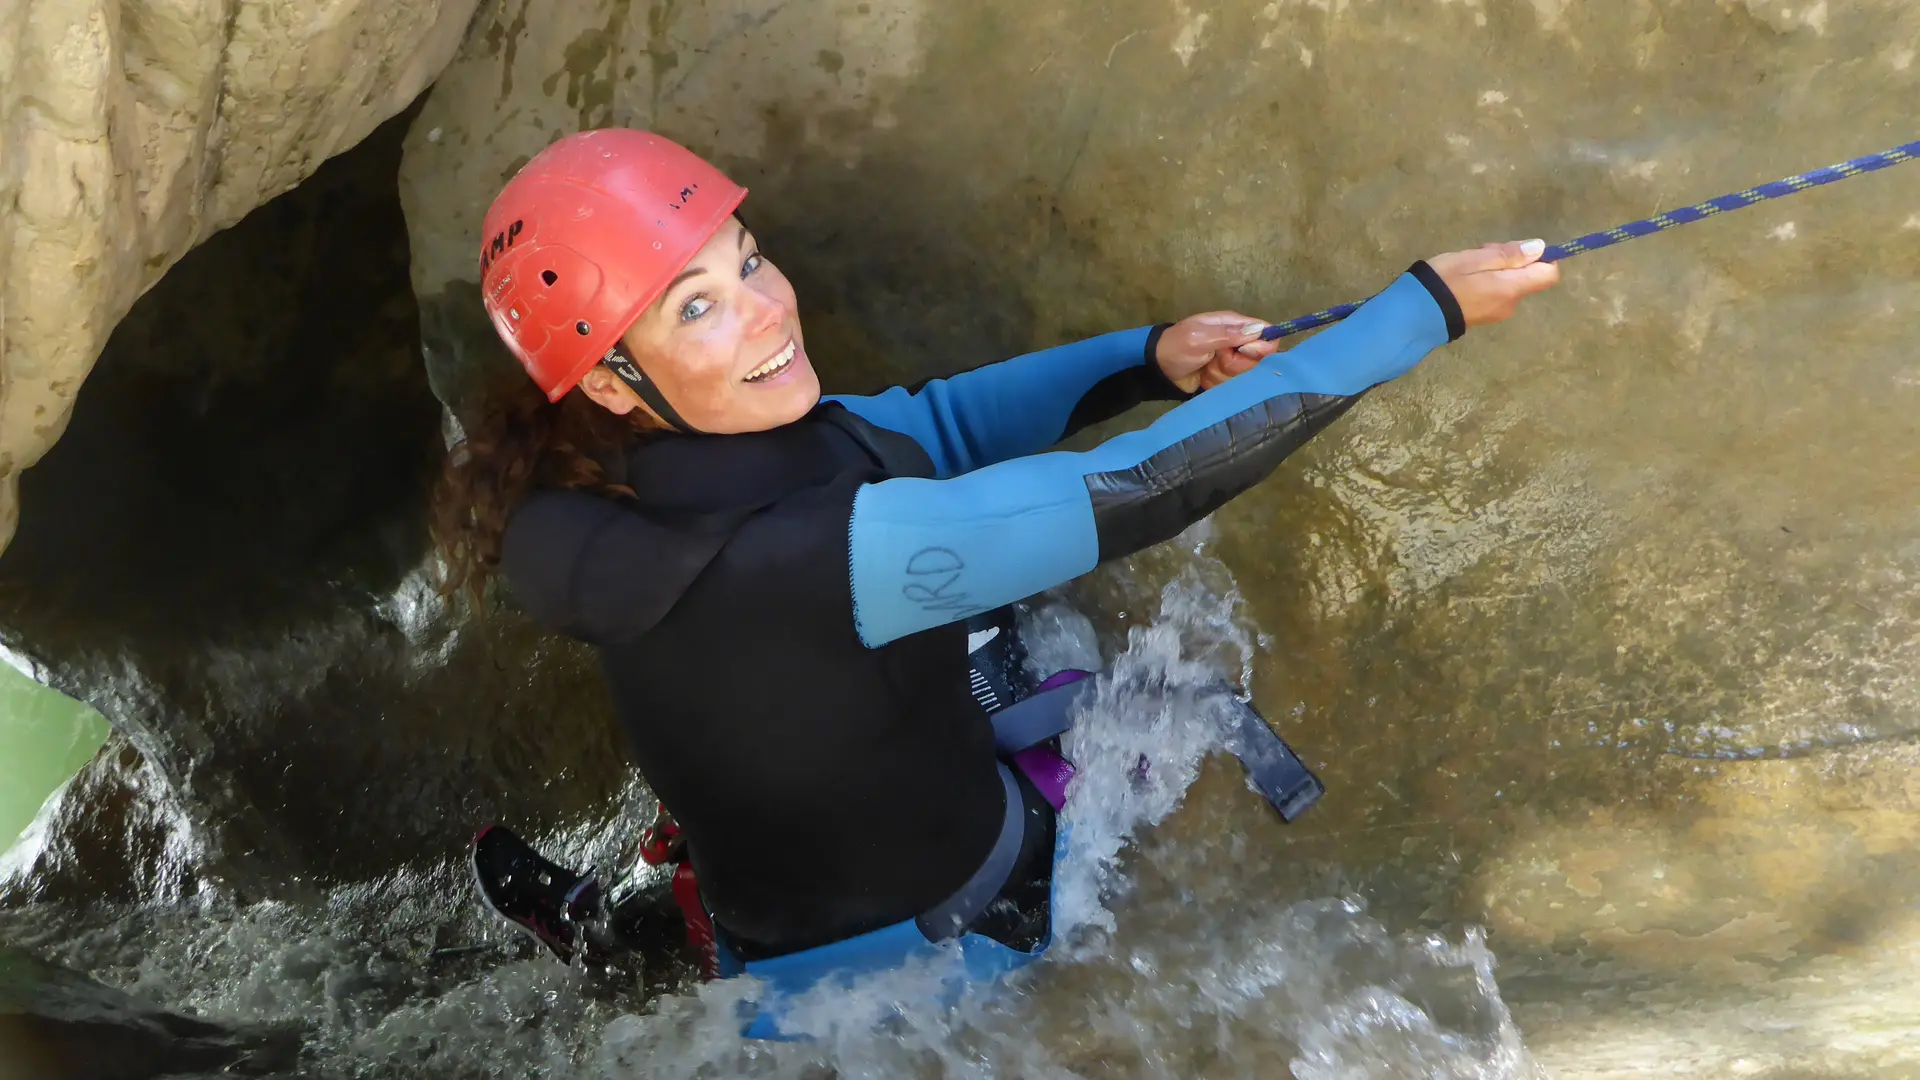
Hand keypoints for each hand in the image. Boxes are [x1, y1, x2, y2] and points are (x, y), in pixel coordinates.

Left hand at [1155, 311, 1281, 392]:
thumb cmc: (1176, 347)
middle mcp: (1236, 342)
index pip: (1265, 334)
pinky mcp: (1225, 378)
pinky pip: (1232, 385)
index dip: (1260, 346)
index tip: (1243, 351)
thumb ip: (1228, 335)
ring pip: (1244, 375)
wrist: (1158, 369)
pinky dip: (1217, 383)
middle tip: (1216, 359)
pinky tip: (1204, 377)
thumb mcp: (1199, 337)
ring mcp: (1231, 362)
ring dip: (1222, 374)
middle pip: (1257, 359)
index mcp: (1233, 325)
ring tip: (1206, 367)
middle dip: (1235, 364)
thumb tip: (1259, 330)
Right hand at [1425, 239, 1561, 327]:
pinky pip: (1495, 294)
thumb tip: (1540, 248)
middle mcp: (1510, 304)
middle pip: (1526, 277)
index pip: (1549, 274)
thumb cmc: (1444, 281)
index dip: (1543, 259)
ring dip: (1495, 270)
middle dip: (1510, 260)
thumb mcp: (1474, 259)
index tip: (1519, 249)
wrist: (1414, 316)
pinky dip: (1486, 282)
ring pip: (1509, 284)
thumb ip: (1508, 254)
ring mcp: (1497, 313)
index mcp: (1511, 288)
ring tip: (1467, 263)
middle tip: (1481, 250)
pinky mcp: (1483, 317)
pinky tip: (1463, 279)